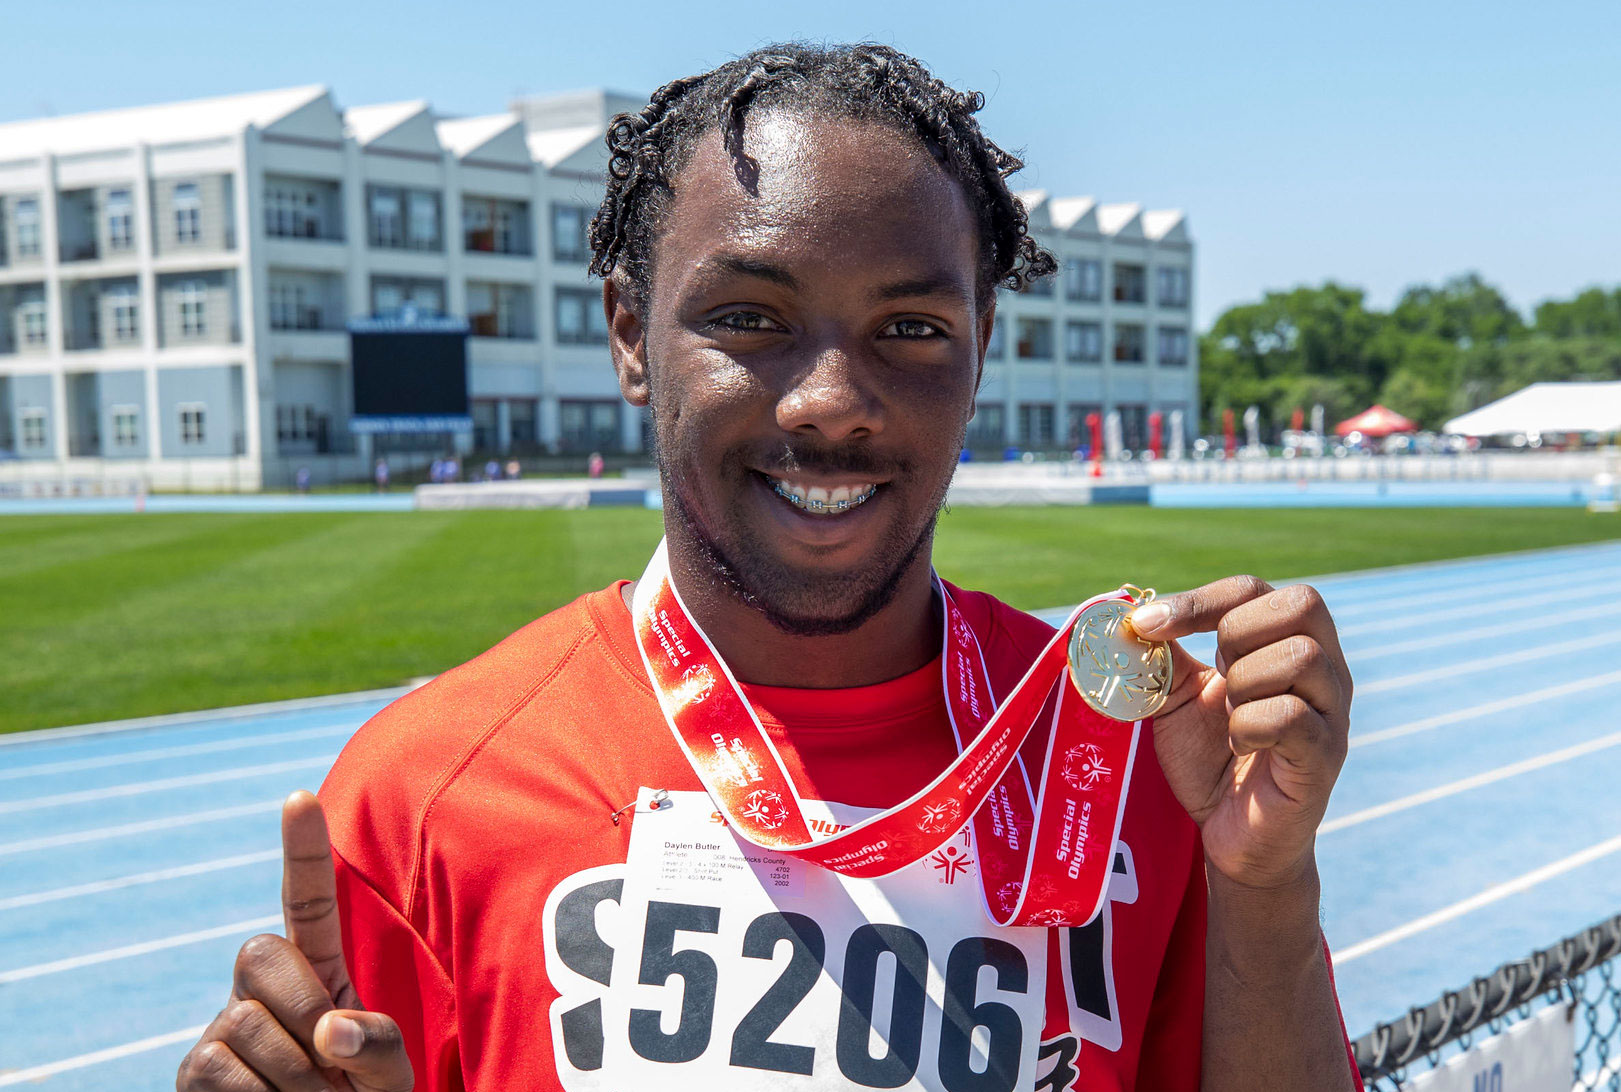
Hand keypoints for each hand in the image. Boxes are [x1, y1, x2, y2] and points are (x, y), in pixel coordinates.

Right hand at [177, 791, 412, 1090]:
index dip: (302, 852)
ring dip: (295, 1079)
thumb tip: (329, 1030)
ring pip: (248, 1024)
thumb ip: (378, 1046)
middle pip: (263, 954)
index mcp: (317, 971)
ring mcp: (223, 1029)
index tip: (298, 796)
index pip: (306, 902)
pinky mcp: (194, 1074)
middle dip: (303, 1005)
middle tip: (331, 1067)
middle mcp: (261, 987)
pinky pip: (220, 1074)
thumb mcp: (388, 1073)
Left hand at [1128, 576, 1351, 890]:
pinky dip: (1250, 726)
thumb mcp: (1178, 696)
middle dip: (1236, 633)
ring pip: (1300, 657)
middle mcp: (1324, 668)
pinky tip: (1239, 745)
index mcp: (1285, 643)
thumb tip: (1126, 619)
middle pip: (1301, 603)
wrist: (1231, 835)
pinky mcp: (1324, 755)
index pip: (1254, 588)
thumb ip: (1163, 655)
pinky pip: (1291, 716)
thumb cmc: (1209, 758)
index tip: (1146, 625)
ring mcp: (1332, 711)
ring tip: (1228, 718)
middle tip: (1214, 677)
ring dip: (1244, 683)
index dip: (1199, 599)